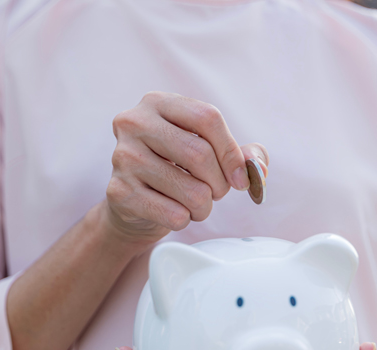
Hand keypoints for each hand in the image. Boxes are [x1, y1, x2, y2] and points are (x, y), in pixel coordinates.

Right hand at [105, 92, 268, 245]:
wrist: (131, 204)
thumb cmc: (174, 170)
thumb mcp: (208, 152)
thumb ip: (241, 154)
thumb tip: (256, 168)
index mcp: (157, 102)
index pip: (208, 118)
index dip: (232, 152)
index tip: (240, 177)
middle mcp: (134, 123)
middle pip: (200, 153)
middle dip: (220, 184)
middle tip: (216, 193)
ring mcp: (123, 157)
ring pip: (192, 190)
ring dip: (204, 206)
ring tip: (194, 204)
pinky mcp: (119, 191)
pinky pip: (174, 214)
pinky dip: (184, 220)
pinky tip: (173, 213)